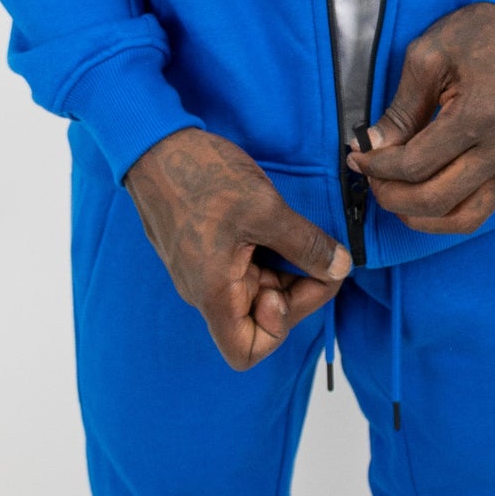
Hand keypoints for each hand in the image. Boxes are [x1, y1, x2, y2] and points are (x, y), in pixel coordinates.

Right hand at [125, 128, 350, 369]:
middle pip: (259, 319)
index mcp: (214, 293)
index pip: (247, 351)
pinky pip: (244, 269)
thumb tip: (340, 268)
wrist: (154, 144)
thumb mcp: (264, 208)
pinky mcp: (206, 252)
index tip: (299, 284)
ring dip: (284, 270)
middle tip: (318, 253)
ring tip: (297, 232)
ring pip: (255, 292)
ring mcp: (204, 272)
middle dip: (295, 291)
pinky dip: (268, 255)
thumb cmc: (200, 177)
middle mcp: (205, 292)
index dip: (282, 329)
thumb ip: (304, 244)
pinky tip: (278, 225)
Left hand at [347, 3, 494, 235]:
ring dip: (421, 217)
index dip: (377, 167)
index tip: (357, 157)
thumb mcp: (429, 57)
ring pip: (462, 218)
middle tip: (371, 180)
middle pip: (435, 199)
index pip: (415, 164)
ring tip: (395, 197)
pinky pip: (482, 209)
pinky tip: (424, 200)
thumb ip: (400, 109)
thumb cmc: (482, 34)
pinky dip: (449, 214)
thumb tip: (371, 146)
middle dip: (392, 196)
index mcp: (478, 117)